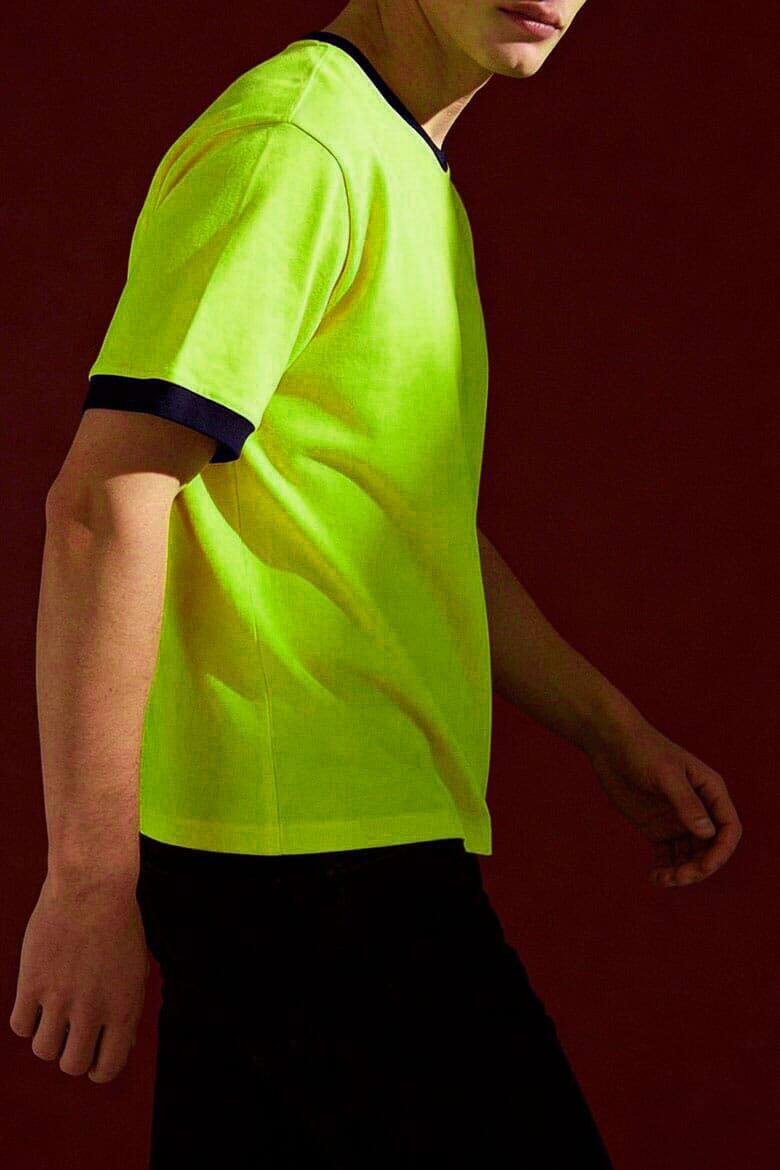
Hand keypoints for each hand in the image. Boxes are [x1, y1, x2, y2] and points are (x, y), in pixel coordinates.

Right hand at [9, 872, 149, 1082]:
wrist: (92, 886)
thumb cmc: (119, 924)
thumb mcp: (135, 969)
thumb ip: (128, 1010)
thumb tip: (123, 1046)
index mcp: (124, 1009)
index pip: (108, 1067)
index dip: (98, 1068)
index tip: (93, 1057)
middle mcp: (92, 1010)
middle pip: (72, 1065)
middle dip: (72, 1055)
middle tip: (72, 1035)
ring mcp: (59, 998)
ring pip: (44, 1050)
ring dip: (48, 1038)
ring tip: (54, 1015)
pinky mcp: (31, 982)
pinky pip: (20, 1025)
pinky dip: (27, 1019)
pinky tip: (36, 1001)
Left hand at [584, 717, 741, 885]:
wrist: (609, 743)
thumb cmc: (642, 749)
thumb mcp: (665, 774)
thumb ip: (686, 802)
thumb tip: (708, 833)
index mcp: (710, 791)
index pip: (728, 828)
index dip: (721, 851)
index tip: (704, 866)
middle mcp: (698, 809)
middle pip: (710, 848)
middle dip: (699, 867)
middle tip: (677, 877)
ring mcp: (677, 820)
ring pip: (690, 856)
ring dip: (682, 873)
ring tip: (662, 879)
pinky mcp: (657, 828)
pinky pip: (668, 856)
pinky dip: (665, 869)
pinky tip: (654, 877)